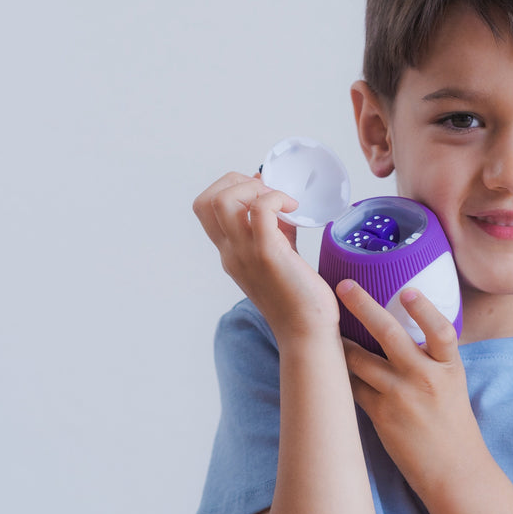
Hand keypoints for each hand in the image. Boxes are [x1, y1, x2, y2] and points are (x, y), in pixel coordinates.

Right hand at [192, 172, 338, 340]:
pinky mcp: (267, 255)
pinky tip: (293, 207)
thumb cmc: (300, 294)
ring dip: (254, 188)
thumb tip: (277, 196)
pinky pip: (260, 211)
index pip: (204, 208)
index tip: (262, 191)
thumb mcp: (280, 252)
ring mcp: (244, 253)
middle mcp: (230, 251)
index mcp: (229, 251)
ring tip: (282, 200)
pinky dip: (275, 198)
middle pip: (206, 200)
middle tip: (270, 192)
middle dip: (237, 181)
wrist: (307, 332)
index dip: (230, 187)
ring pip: (224, 200)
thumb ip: (276, 226)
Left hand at [339, 280, 486, 496]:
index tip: (406, 290)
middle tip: (344, 286)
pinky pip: (354, 386)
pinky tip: (327, 362)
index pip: (440, 331)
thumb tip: (406, 324)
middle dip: (364, 307)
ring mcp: (401, 397)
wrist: (454, 470)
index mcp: (449, 367)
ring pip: (361, 360)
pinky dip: (341, 373)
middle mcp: (426, 378)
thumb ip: (433, 355)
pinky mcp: (382, 415)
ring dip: (342, 342)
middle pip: (390, 335)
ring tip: (326, 325)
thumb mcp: (453, 382)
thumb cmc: (452, 422)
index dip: (424, 309)